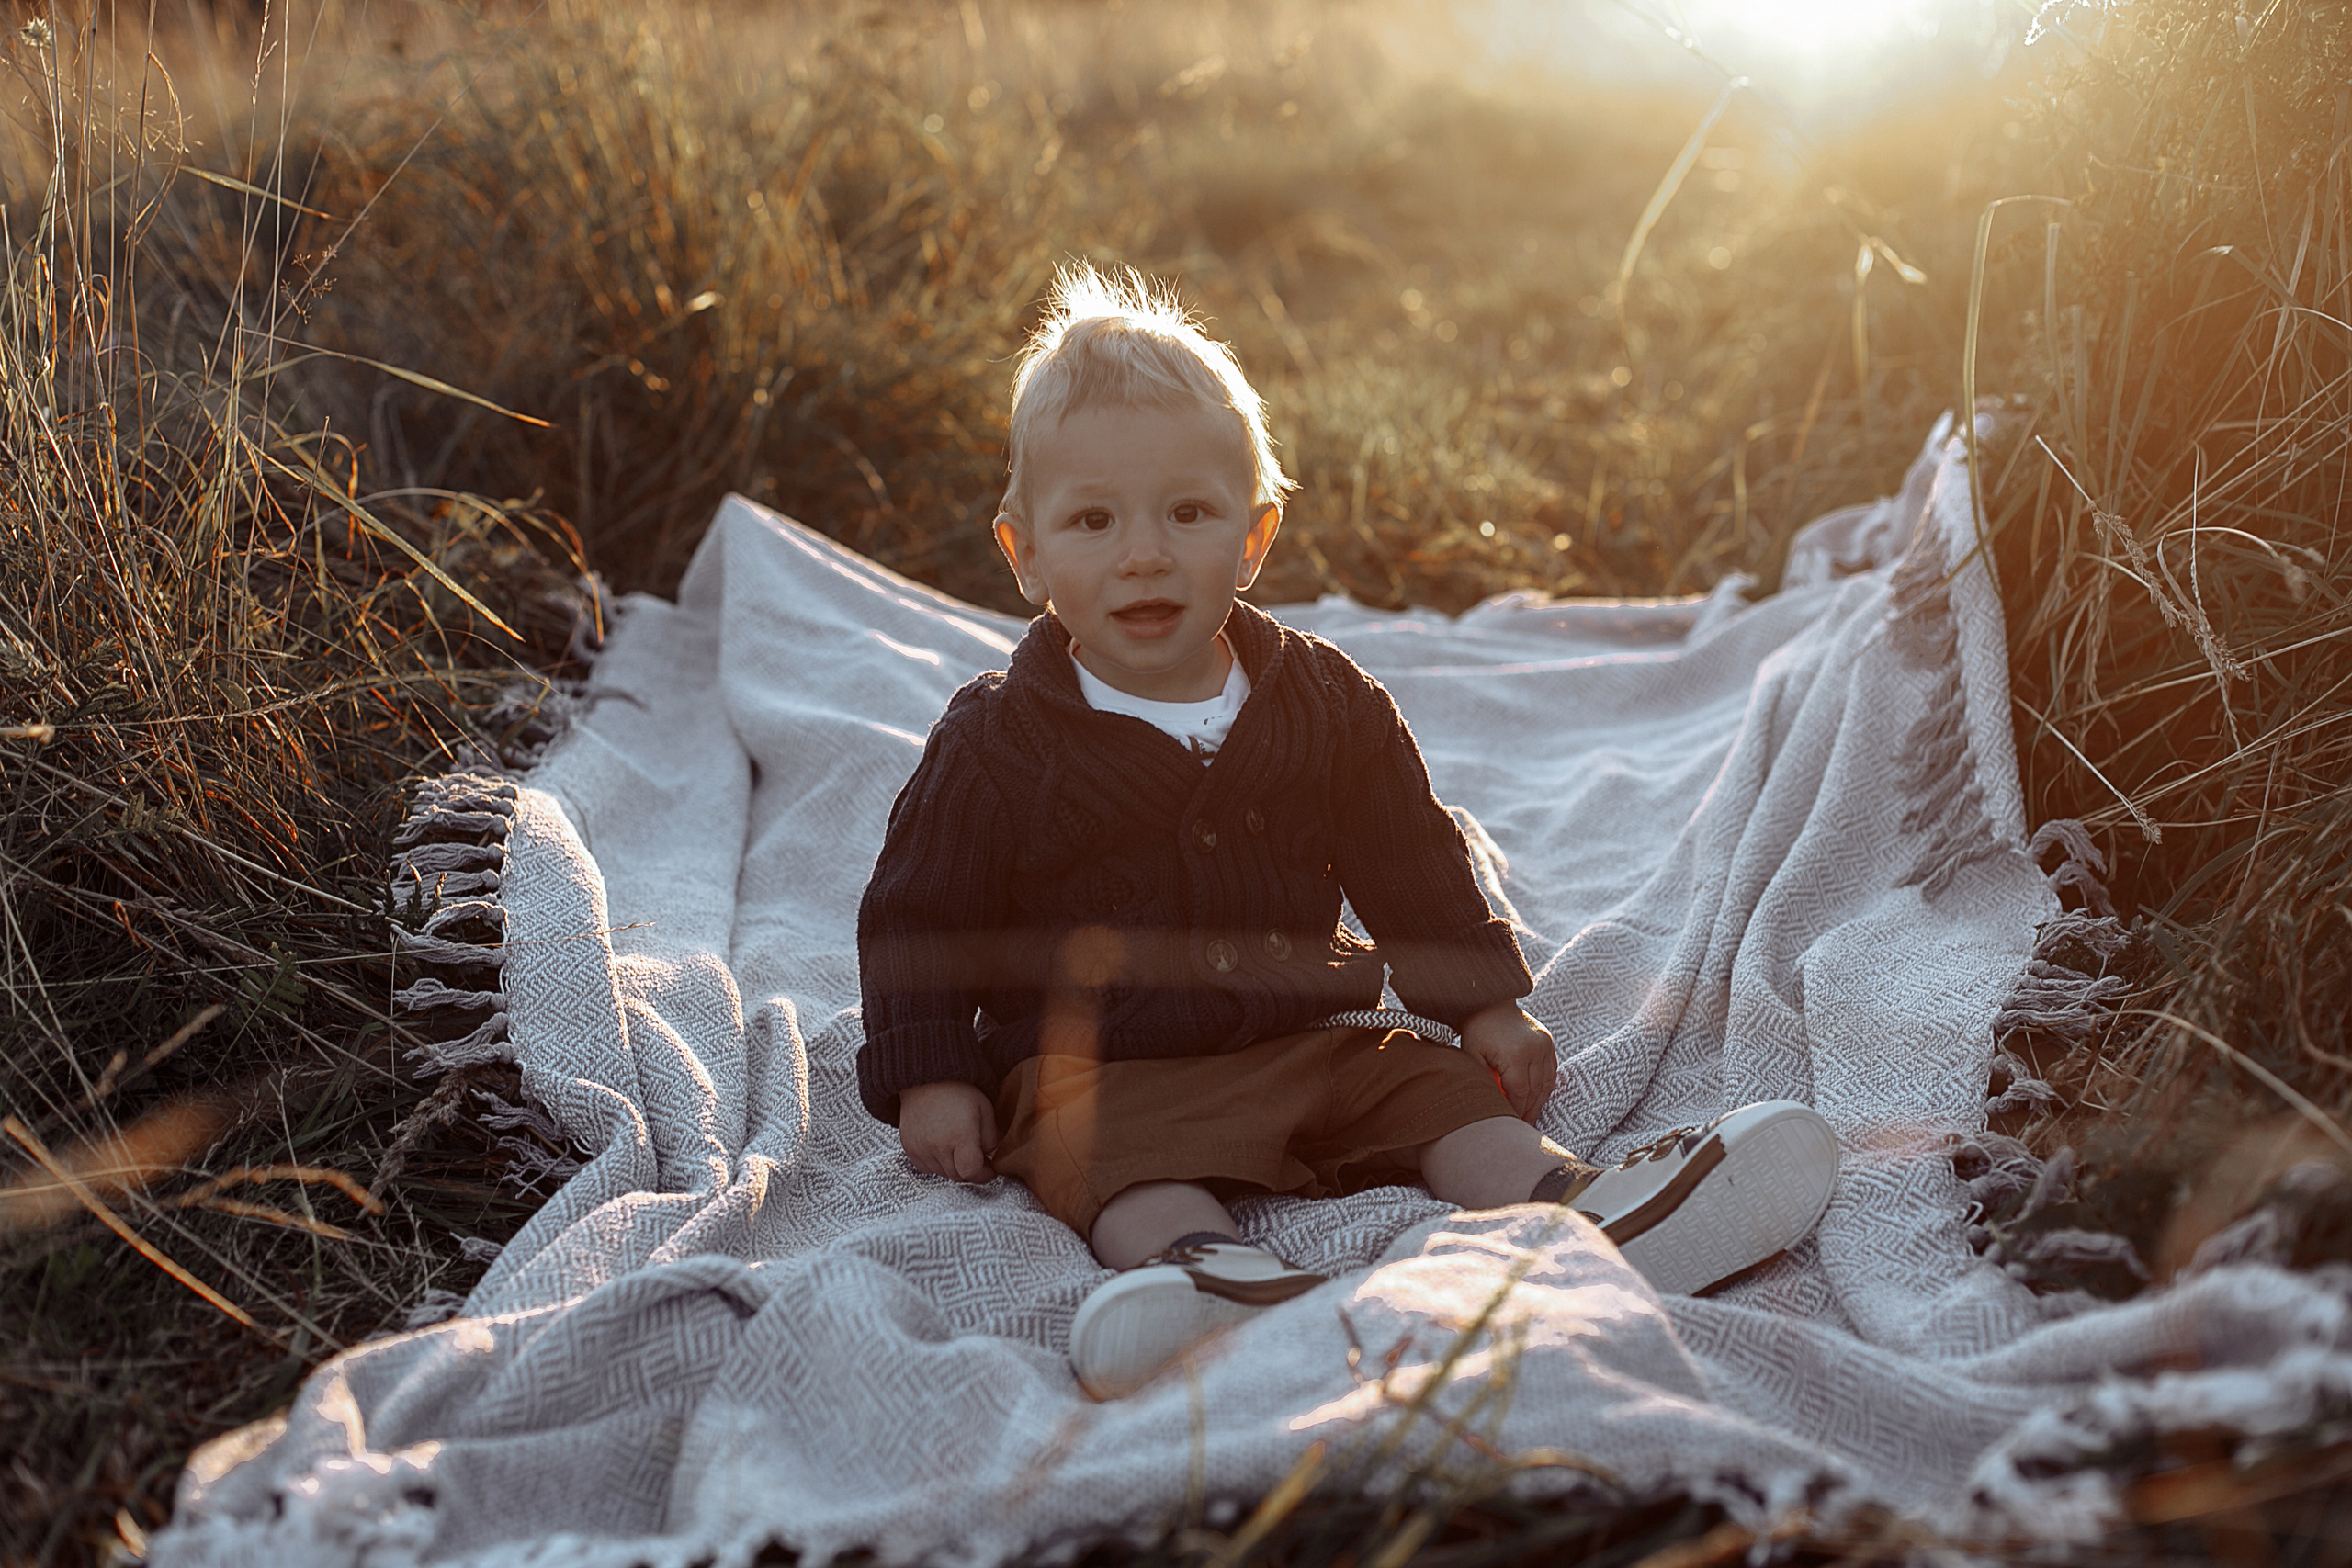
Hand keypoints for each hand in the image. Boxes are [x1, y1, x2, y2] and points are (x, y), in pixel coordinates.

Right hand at [899, 1080, 998, 1181]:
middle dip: (971, 1169)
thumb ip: (991, 1138)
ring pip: (943, 1173)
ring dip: (954, 1166)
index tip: (989, 1170)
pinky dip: (938, 1163)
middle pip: (958, 1175)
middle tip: (978, 1156)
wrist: (926, 1079)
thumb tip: (988, 1158)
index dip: (983, 1175)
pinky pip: (927, 1168)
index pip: (971, 1172)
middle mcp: (937, 1145)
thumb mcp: (985, 1109)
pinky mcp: (910, 1149)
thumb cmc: (957, 1090)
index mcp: (959, 1135)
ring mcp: (921, 1148)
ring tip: (959, 1147)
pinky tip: (943, 1146)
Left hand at [1459, 1004, 1556, 1122]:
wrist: (1492, 1002)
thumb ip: (1484, 1081)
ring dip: (1538, 1103)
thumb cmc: (1477, 1030)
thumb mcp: (1472, 1055)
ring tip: (1529, 1118)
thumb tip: (1494, 1106)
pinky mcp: (1548, 1042)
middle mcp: (1536, 1049)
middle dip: (1528, 1111)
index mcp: (1516, 1054)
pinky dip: (1545, 1087)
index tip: (1509, 1123)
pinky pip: (1551, 1072)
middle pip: (1535, 1091)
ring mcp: (1545, 1045)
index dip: (1516, 1111)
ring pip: (1546, 1084)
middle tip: (1521, 1127)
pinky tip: (1536, 1100)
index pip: (1520, 1093)